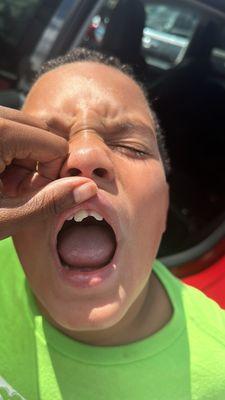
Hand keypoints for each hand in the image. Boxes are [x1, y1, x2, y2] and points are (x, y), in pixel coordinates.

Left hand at [0, 106, 96, 238]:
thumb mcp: (3, 218)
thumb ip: (49, 203)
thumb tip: (90, 189)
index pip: (55, 146)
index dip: (53, 175)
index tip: (29, 196)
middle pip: (42, 133)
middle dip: (38, 165)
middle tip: (13, 192)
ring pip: (27, 131)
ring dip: (24, 160)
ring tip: (0, 187)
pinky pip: (10, 129)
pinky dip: (9, 152)